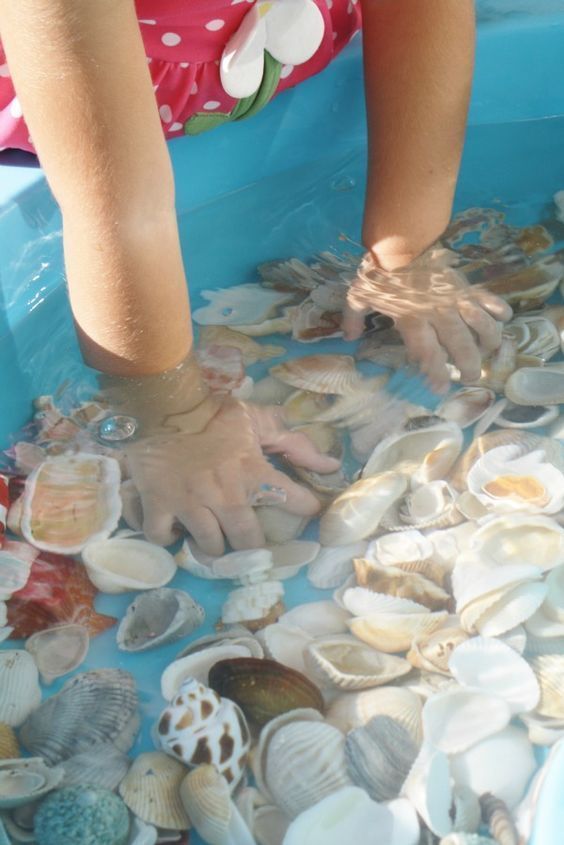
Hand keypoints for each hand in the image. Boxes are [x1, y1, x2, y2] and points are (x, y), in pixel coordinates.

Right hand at [124, 399, 338, 554]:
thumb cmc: (212, 412)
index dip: (304, 508)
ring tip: (215, 537)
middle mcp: (224, 493)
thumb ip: (293, 443)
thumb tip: (331, 465)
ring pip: (210, 545)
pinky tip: (177, 529)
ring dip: (215, 544)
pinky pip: (164, 536)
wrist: (162, 403)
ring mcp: (190, 502)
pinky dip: (170, 536)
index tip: (307, 511)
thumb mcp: (256, 420)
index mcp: (252, 470)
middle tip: (249, 540)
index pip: (291, 500)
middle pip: (247, 540)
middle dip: (251, 544)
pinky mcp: (159, 504)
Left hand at [342, 245, 511, 391]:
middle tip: (470, 378)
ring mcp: (454, 299)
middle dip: (468, 365)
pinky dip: (498, 307)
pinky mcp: (464, 285)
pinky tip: (505, 317)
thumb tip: (348, 338)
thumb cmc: (378, 270)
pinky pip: (486, 298)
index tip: (440, 388)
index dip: (436, 372)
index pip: (428, 353)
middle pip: (460, 345)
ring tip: (490, 351)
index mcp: (412, 321)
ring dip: (488, 340)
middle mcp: (437, 314)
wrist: (401, 239)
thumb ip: (353, 318)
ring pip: (480, 325)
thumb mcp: (358, 294)